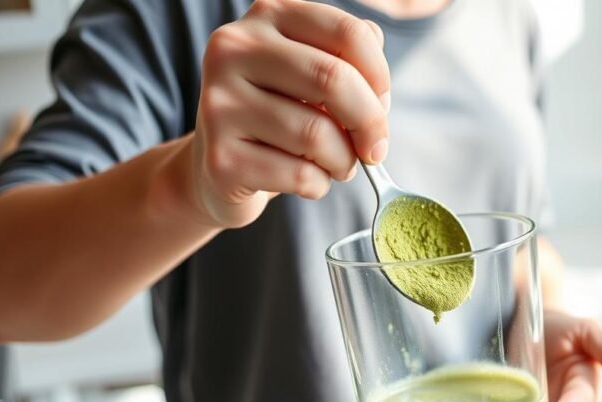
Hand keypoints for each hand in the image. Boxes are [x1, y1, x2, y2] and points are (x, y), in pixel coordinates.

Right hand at [179, 0, 390, 227]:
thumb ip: (350, 62)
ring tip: (337, 165)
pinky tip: (309, 180)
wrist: (220, 171)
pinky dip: (319, 185)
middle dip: (370, 122)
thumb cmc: (280, 116)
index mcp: (266, 17)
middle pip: (333, 79)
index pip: (348, 33)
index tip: (382, 105)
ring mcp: (219, 104)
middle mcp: (233, 51)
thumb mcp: (312, 75)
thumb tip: (378, 91)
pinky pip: (299, 175)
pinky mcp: (221, 159)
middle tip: (374, 148)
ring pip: (317, 134)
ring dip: (344, 161)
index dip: (380, 76)